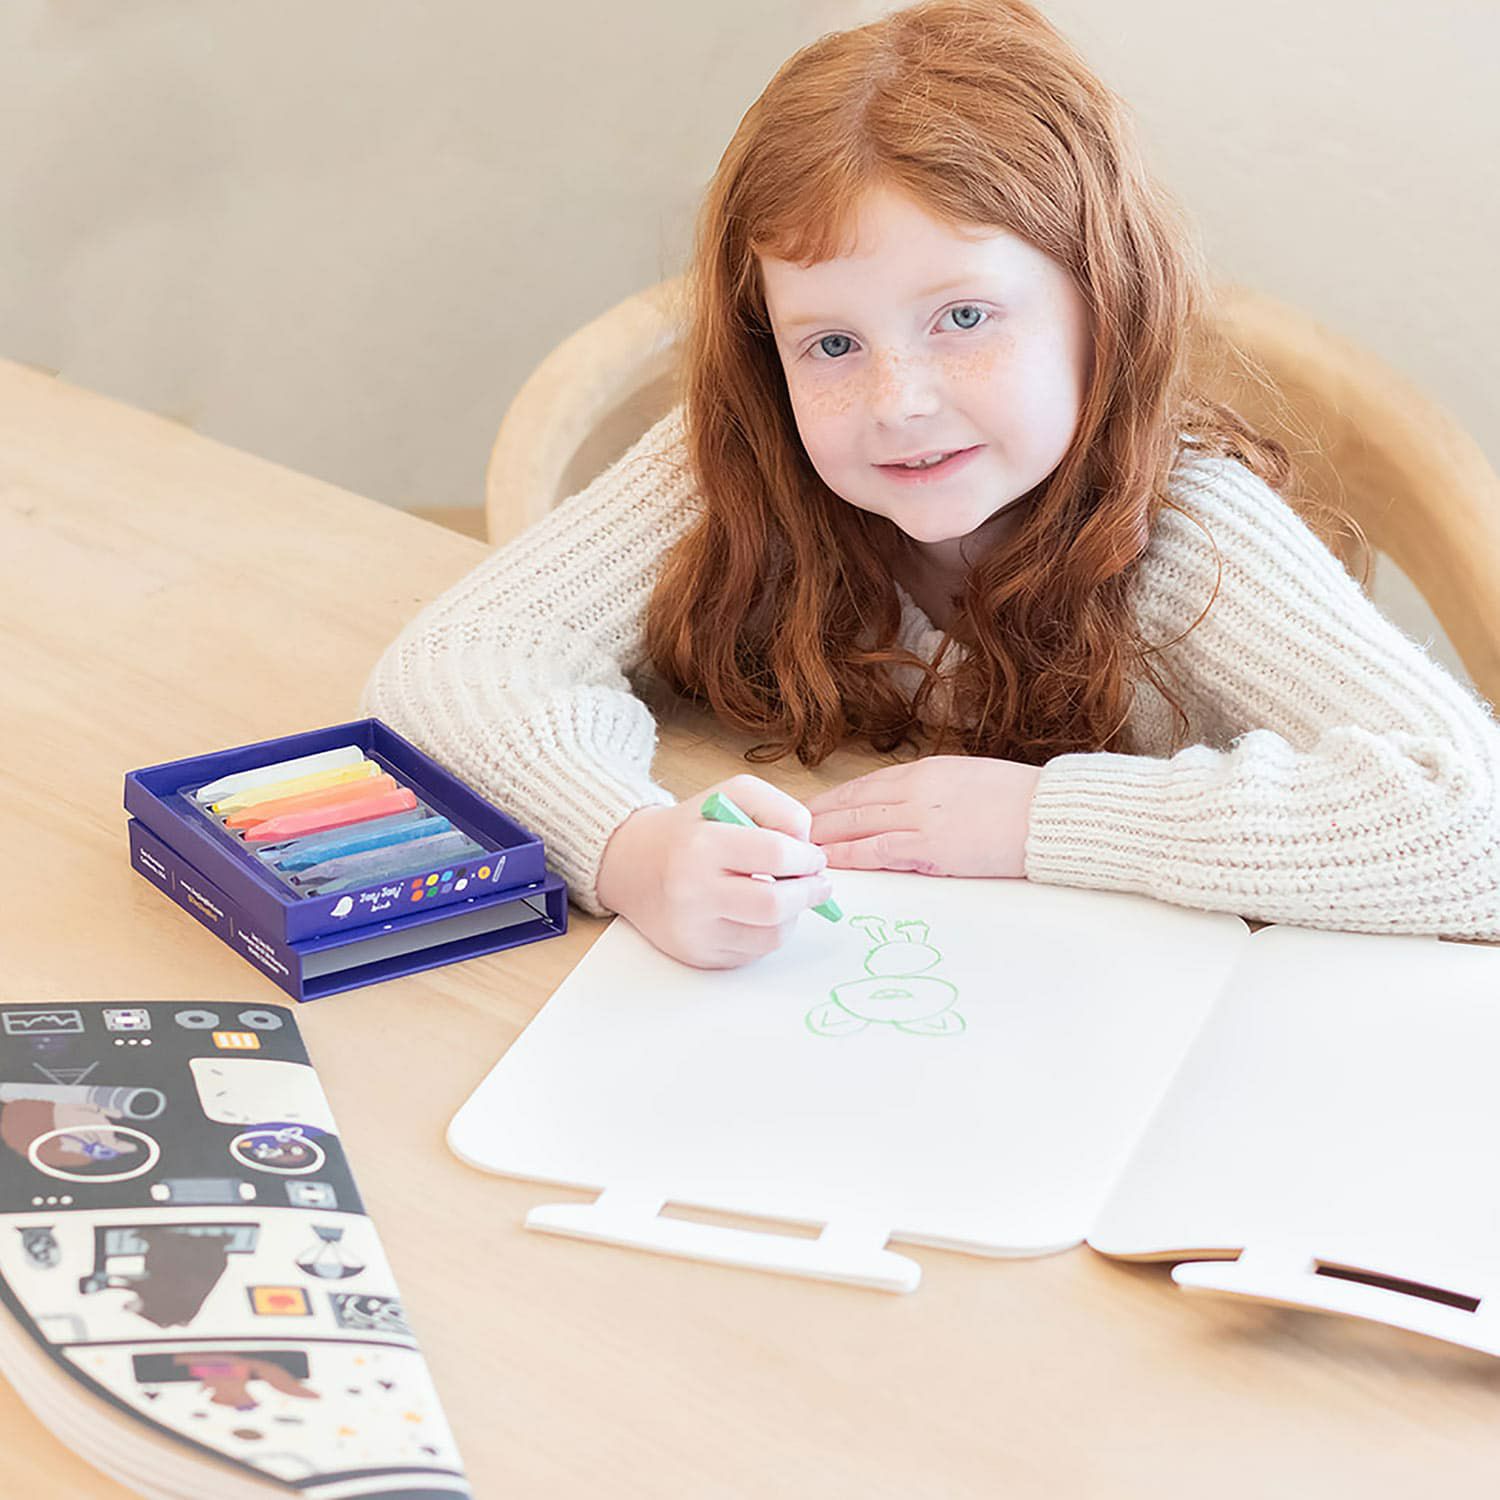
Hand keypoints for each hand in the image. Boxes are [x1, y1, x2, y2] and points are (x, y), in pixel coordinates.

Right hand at [595, 773, 832, 969]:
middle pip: (775, 905)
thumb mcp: (732, 795)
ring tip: (788, 895)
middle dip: (809, 893)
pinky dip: (768, 933)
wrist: (634, 865)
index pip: (775, 854)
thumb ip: (779, 809)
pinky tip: (759, 913)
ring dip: (793, 915)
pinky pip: (754, 953)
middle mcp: (692, 892)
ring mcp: (694, 930)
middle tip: (818, 883)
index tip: (814, 857)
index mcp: (701, 845)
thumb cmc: (691, 828)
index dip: (807, 857)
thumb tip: (808, 847)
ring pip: (770, 936)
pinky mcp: (698, 956)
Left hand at [806, 755, 1042, 878]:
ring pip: (857, 825)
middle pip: (852, 803)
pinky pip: (878, 850)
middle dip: (816, 818)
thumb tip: (910, 804)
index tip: (808, 809)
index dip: (832, 799)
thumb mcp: (968, 778)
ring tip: (794, 849)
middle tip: (784, 830)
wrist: (1050, 813)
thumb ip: (934, 789)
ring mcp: (921, 817)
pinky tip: (829, 862)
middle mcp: (915, 788)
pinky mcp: (931, 847)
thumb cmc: (1018, 798)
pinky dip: (850, 855)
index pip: (865, 784)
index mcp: (925, 770)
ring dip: (823, 837)